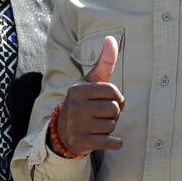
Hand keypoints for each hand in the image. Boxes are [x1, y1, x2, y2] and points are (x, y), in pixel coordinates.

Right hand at [57, 36, 124, 155]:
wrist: (64, 131)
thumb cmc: (84, 102)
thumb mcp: (91, 82)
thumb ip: (104, 62)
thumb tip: (111, 38)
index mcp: (78, 90)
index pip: (113, 91)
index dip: (117, 97)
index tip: (110, 100)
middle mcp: (75, 106)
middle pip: (114, 109)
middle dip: (114, 113)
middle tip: (103, 114)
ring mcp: (77, 125)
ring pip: (112, 125)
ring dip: (111, 127)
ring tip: (98, 125)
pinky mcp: (81, 142)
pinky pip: (110, 142)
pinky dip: (114, 142)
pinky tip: (107, 140)